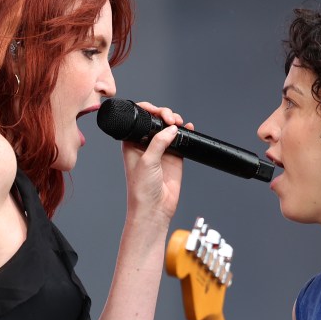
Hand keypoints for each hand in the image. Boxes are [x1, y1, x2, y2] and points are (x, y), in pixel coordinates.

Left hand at [120, 102, 191, 221]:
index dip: (149, 110)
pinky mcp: (174, 157)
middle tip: (171, 119)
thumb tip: (171, 128)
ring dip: (175, 122)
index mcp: (132, 142)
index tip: (158, 112)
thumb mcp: (147, 161)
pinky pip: (181, 140)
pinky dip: (185, 132)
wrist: (154, 209)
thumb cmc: (141, 189)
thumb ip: (158, 142)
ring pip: (169, 128)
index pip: (139, 119)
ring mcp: (161, 150)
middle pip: (156, 121)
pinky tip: (188, 128)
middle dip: (164, 115)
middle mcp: (146, 144)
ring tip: (179, 123)